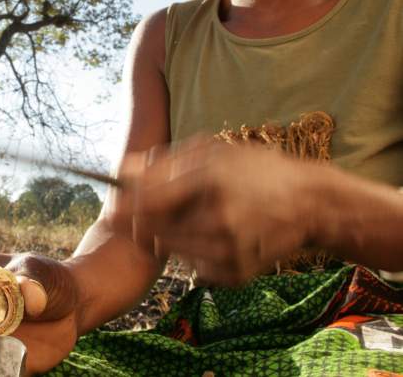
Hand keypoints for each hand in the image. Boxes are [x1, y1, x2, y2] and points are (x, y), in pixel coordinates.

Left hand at [117, 136, 320, 284]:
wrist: (310, 204)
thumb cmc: (257, 169)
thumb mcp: (214, 151)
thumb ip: (166, 161)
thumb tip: (122, 168)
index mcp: (211, 181)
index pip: (148, 202)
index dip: (124, 207)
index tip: (113, 208)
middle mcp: (219, 219)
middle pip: (153, 231)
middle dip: (145, 223)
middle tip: (153, 212)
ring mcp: (230, 250)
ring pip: (171, 249)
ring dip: (171, 235)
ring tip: (196, 217)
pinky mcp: (237, 273)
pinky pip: (194, 266)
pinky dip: (195, 251)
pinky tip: (215, 236)